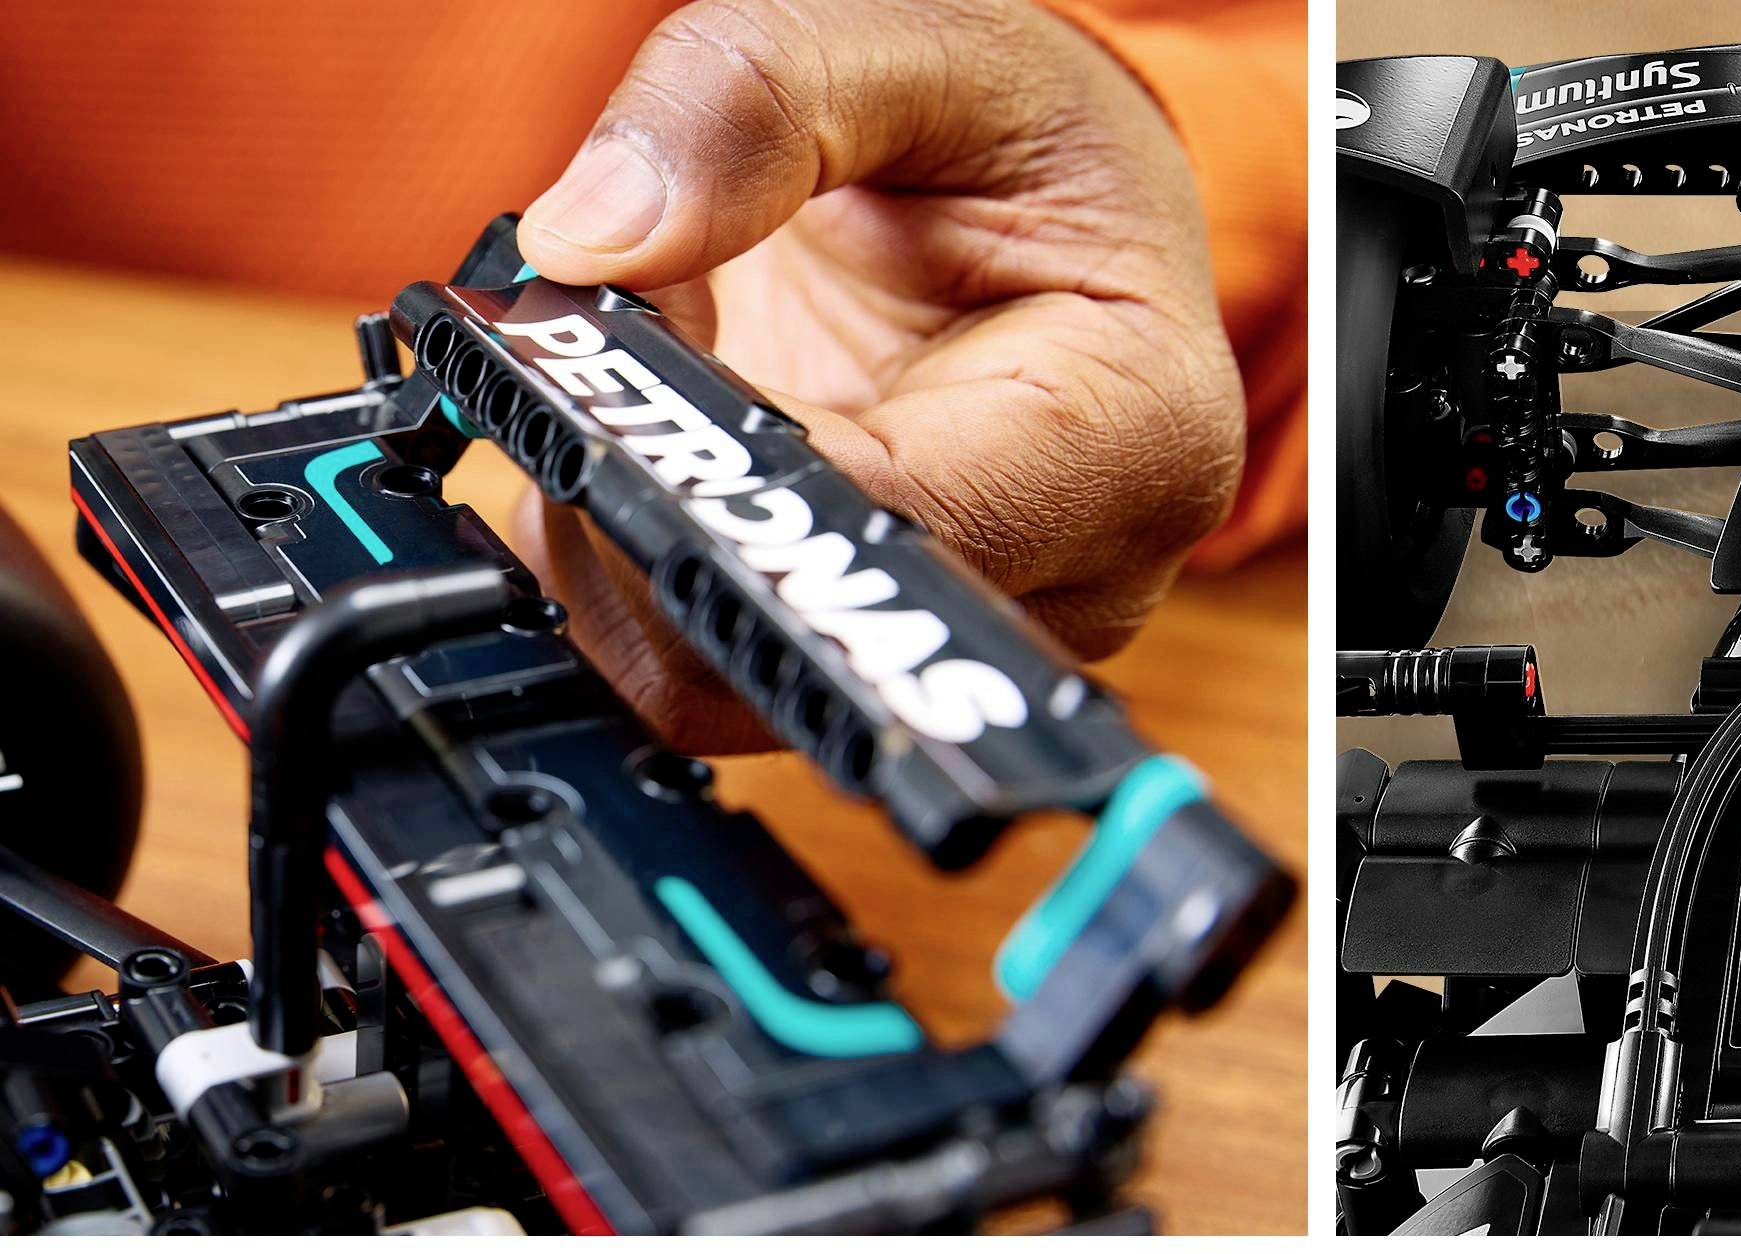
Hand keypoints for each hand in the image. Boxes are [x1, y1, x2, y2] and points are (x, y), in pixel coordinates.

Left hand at [506, 0, 1245, 747]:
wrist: (1052, 212)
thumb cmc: (1023, 137)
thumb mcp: (919, 40)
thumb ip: (749, 100)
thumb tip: (589, 236)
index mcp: (1133, 437)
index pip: (898, 521)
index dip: (719, 479)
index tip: (590, 394)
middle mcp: (1071, 584)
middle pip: (798, 637)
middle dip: (650, 502)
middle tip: (611, 343)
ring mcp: (965, 641)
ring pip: (718, 684)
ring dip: (620, 534)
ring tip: (662, 376)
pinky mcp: (872, 657)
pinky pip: (695, 671)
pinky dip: (627, 559)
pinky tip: (662, 445)